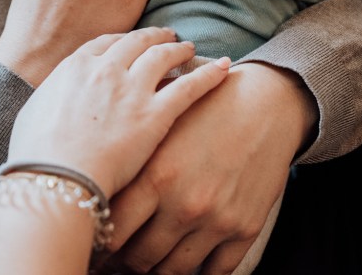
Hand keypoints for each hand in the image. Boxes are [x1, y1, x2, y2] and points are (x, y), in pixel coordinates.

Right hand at [7, 27, 231, 197]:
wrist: (56, 177)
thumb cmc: (36, 156)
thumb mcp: (33, 115)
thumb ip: (51, 99)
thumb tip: (54, 103)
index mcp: (75, 67)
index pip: (104, 44)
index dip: (122, 41)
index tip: (131, 43)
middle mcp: (105, 69)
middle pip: (136, 42)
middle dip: (153, 36)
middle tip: (166, 36)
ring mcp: (132, 89)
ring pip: (163, 56)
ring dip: (179, 48)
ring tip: (190, 47)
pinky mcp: (155, 114)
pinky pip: (190, 86)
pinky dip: (209, 74)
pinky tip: (225, 68)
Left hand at [102, 63, 317, 273]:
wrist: (264, 105)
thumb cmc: (204, 111)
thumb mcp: (160, 128)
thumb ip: (131, 164)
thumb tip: (97, 193)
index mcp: (156, 177)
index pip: (114, 231)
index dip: (101, 243)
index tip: (98, 242)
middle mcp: (184, 204)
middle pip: (140, 258)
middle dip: (126, 261)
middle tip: (119, 257)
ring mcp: (217, 221)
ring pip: (174, 270)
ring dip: (158, 270)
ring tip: (149, 261)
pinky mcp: (245, 228)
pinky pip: (216, 272)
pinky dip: (198, 273)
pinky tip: (186, 261)